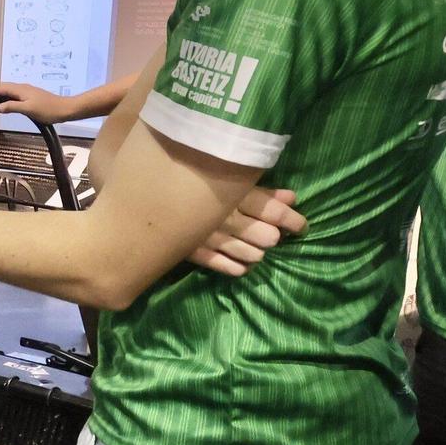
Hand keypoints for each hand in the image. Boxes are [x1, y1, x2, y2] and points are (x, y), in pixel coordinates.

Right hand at [0, 82, 76, 123]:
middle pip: (1, 86)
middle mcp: (22, 88)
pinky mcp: (29, 95)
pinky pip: (11, 93)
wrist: (65, 108)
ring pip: (6, 89)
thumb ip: (13, 107)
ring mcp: (26, 91)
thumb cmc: (49, 110)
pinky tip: (2, 100)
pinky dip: (2, 95)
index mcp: (20, 90)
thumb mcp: (29, 109)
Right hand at [189, 187, 306, 276]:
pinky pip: (221, 265)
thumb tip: (292, 197)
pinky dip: (236, 267)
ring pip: (249, 253)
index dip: (294, 220)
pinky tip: (242, 266)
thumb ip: (259, 190)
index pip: (274, 211)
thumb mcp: (226, 179)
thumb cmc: (190, 178)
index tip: (302, 226)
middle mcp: (224, 216)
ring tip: (257, 249)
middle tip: (274, 235)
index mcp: (233, 192)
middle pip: (265, 235)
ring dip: (257, 253)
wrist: (143, 191)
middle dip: (274, 237)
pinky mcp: (192, 250)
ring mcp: (208, 236)